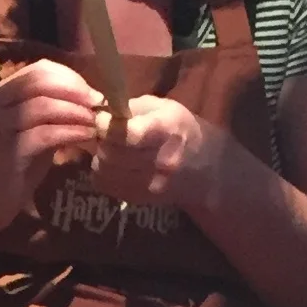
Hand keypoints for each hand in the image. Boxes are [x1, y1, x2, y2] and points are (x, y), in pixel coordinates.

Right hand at [0, 59, 100, 236]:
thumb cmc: (11, 167)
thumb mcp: (32, 131)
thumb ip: (51, 111)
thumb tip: (89, 96)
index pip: (36, 71)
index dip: (68, 78)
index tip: (90, 93)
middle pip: (39, 81)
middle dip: (73, 91)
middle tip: (96, 105)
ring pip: (42, 105)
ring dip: (75, 111)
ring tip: (93, 122)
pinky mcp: (4, 152)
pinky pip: (44, 134)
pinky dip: (70, 132)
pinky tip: (86, 137)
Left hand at [67, 92, 226, 216]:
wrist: (206, 169)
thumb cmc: (182, 130)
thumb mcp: (164, 108)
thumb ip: (131, 107)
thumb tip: (100, 111)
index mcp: (167, 130)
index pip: (128, 134)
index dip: (106, 126)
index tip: (102, 119)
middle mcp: (160, 160)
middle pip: (111, 152)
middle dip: (102, 140)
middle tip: (106, 134)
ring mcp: (151, 184)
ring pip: (103, 169)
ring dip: (101, 157)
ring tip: (113, 149)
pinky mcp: (141, 199)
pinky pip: (105, 184)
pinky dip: (104, 173)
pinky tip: (116, 165)